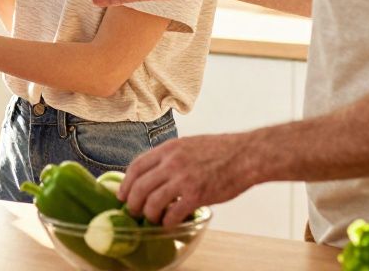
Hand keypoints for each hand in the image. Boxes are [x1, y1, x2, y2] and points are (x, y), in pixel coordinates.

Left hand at [119, 133, 257, 225]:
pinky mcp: (197, 195)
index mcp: (169, 148)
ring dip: (149, 214)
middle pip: (140, 187)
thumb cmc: (221, 150)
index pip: (136, 166)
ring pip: (152, 202)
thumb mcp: (188, 145)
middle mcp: (172, 162)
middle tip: (134, 212)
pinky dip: (168, 221)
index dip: (125, 183)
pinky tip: (170, 223)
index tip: (122, 194)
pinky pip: (173, 213)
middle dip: (133, 203)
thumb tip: (155, 173)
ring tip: (152, 219)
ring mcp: (184, 179)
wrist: (246, 155)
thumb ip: (170, 157)